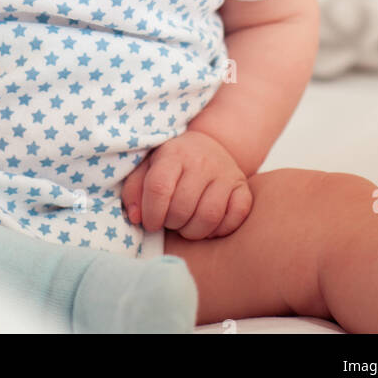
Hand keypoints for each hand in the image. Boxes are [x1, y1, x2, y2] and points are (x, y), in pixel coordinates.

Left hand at [121, 130, 252, 239]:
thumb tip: (135, 217)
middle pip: (183, 206)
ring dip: (193, 231)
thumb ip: (134, 189)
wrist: (209, 146)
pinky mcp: (243, 187)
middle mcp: (201, 161)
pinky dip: (221, 230)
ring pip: (209, 216)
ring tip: (185, 226)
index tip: (150, 223)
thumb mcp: (148, 167)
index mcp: (173, 154)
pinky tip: (208, 226)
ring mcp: (225, 174)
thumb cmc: (172, 164)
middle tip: (170, 222)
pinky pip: (236, 216)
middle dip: (172, 223)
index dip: (151, 212)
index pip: (159, 187)